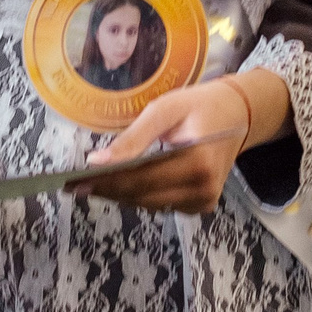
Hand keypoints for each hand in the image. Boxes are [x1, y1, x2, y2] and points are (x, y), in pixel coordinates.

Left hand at [75, 75, 274, 214]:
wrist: (239, 115)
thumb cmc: (200, 105)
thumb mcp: (166, 109)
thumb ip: (133, 138)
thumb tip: (97, 162)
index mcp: (197, 164)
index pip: (141, 180)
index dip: (106, 182)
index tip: (73, 182)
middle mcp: (203, 190)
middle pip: (142, 196)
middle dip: (107, 190)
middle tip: (72, 184)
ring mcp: (203, 202)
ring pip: (149, 204)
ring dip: (120, 194)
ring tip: (90, 183)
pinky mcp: (201, 206)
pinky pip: (160, 204)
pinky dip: (139, 195)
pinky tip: (120, 184)